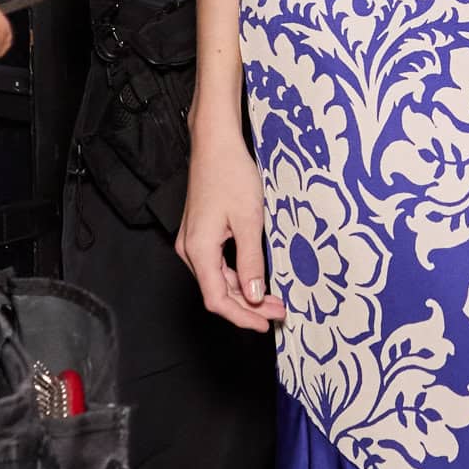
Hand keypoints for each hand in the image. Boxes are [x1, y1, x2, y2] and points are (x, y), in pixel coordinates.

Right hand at [177, 122, 285, 330]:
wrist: (215, 144)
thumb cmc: (231, 174)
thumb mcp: (249, 221)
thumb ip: (251, 262)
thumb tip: (254, 295)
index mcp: (199, 249)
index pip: (217, 299)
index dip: (242, 317)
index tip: (265, 324)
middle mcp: (189, 250)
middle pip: (216, 293)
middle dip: (248, 308)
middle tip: (278, 313)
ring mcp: (192, 242)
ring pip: (217, 281)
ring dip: (243, 294)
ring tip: (273, 300)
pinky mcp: (198, 234)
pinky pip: (216, 266)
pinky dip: (236, 277)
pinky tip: (254, 280)